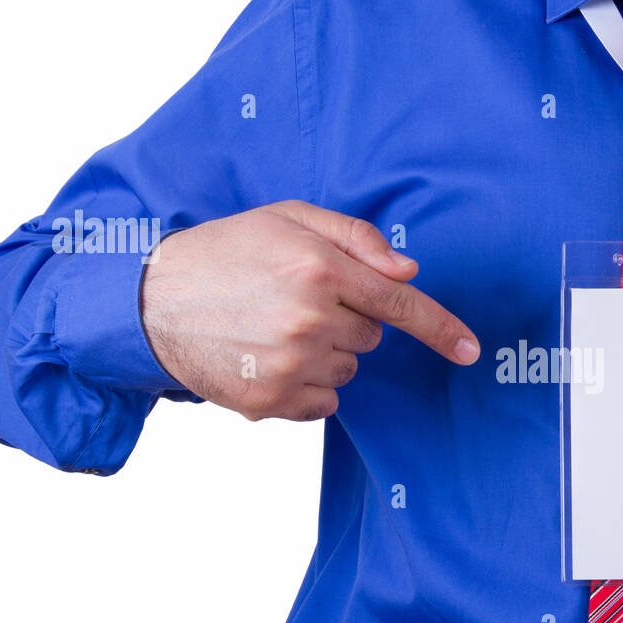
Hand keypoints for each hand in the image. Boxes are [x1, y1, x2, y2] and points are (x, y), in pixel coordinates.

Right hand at [140, 200, 478, 420]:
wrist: (152, 301)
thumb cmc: (226, 253)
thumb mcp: (288, 220)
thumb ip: (355, 238)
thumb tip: (409, 273)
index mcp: (318, 269)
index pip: (399, 305)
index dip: (440, 328)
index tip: (471, 351)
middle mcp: (309, 319)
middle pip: (371, 337)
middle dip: (347, 320)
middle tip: (296, 302)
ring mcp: (289, 364)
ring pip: (348, 370)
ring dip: (325, 354)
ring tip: (272, 328)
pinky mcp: (270, 400)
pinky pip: (323, 402)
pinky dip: (306, 386)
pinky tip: (266, 358)